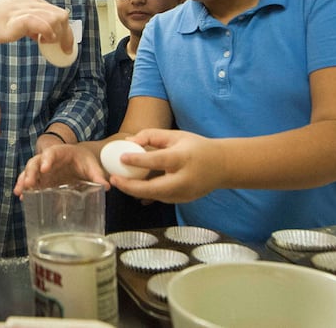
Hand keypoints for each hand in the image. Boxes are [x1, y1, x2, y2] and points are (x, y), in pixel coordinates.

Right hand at [0, 0, 73, 53]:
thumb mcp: (13, 22)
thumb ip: (30, 26)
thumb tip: (42, 35)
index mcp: (31, 2)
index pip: (58, 13)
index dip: (66, 31)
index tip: (65, 46)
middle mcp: (30, 3)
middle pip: (61, 16)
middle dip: (67, 35)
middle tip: (64, 52)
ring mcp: (24, 10)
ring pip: (56, 18)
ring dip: (60, 36)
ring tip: (52, 49)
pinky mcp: (16, 20)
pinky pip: (42, 24)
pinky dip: (48, 33)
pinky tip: (43, 42)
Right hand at [13, 144, 108, 196]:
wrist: (81, 161)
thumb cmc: (84, 160)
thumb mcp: (92, 166)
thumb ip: (97, 175)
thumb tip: (106, 186)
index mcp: (60, 152)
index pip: (51, 153)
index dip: (46, 160)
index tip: (45, 169)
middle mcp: (48, 159)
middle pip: (35, 162)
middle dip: (30, 172)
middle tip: (28, 183)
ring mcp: (42, 169)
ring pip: (29, 172)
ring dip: (23, 181)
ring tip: (19, 192)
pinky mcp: (41, 179)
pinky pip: (30, 182)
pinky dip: (25, 188)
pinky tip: (22, 198)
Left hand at [109, 128, 226, 203]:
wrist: (222, 166)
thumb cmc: (196, 147)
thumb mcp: (176, 135)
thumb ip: (152, 135)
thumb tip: (129, 141)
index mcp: (184, 159)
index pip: (159, 160)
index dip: (139, 160)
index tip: (122, 158)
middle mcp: (184, 179)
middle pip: (154, 188)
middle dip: (131, 187)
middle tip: (113, 180)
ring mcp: (184, 194)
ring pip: (155, 196)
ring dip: (134, 191)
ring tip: (118, 182)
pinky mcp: (182, 201)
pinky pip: (160, 198)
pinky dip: (145, 194)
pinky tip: (131, 188)